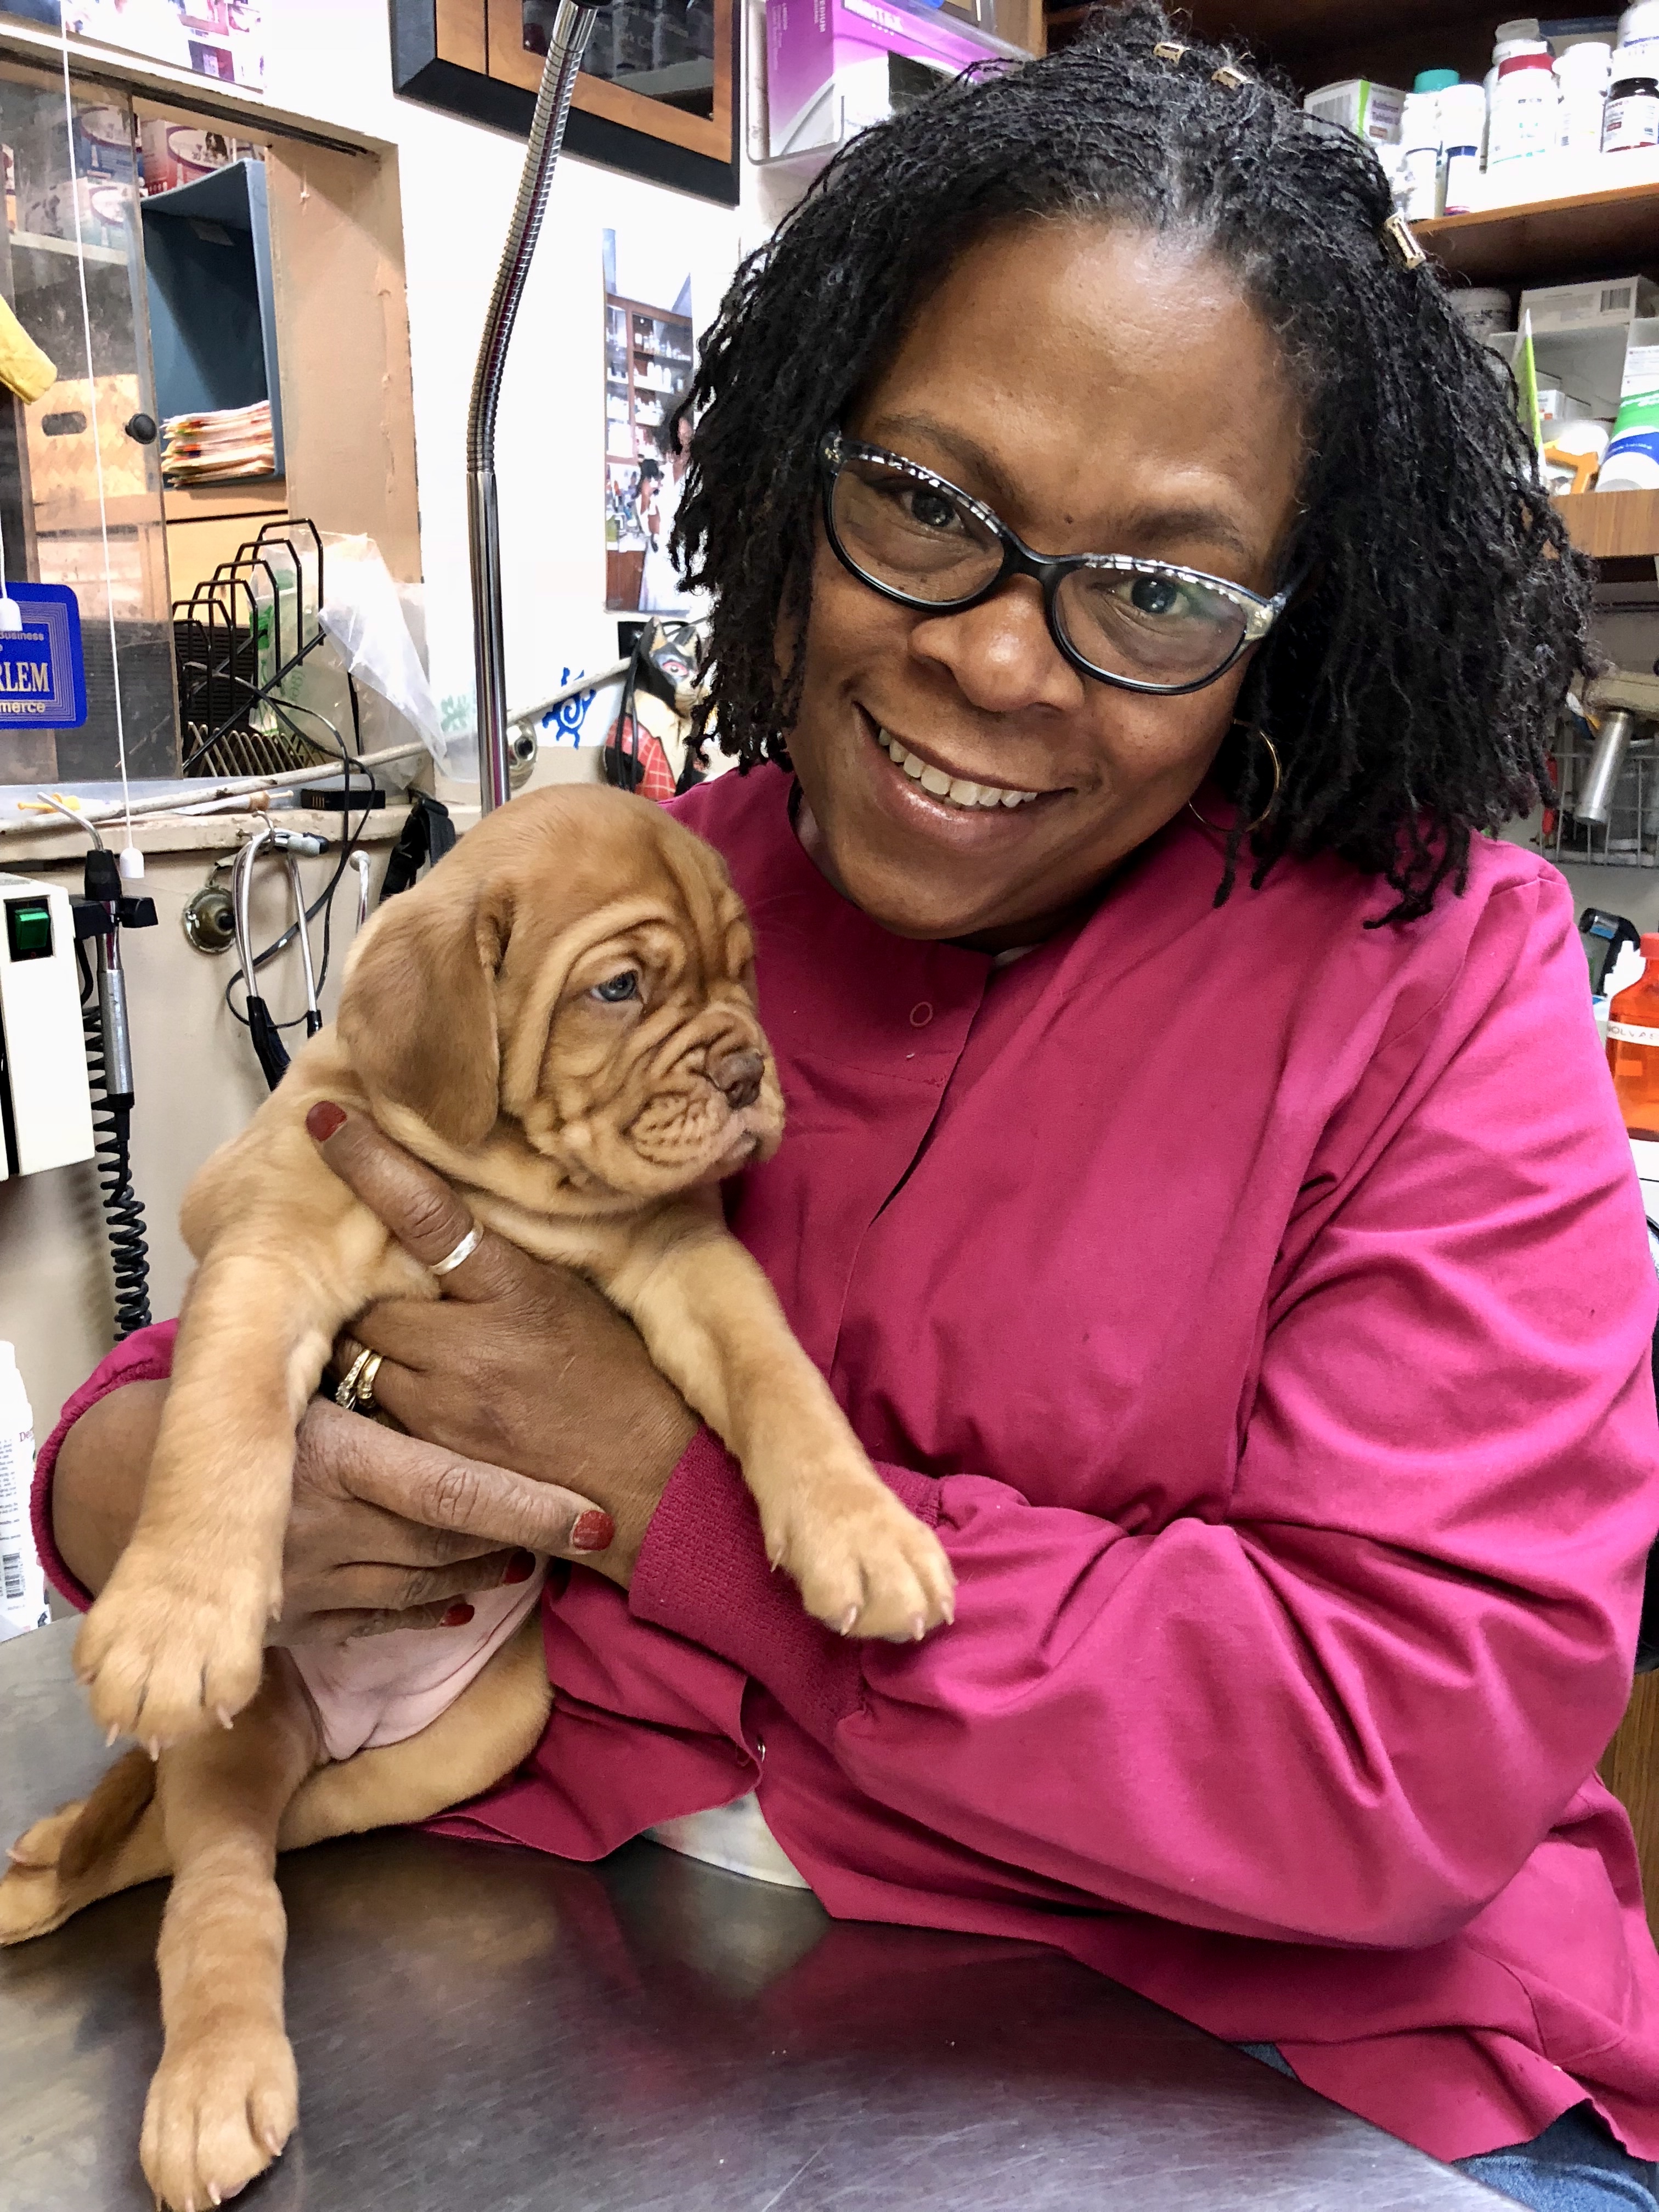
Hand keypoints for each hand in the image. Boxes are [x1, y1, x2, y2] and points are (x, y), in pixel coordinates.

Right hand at [52, 1378, 636, 1645]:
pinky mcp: (294, 1622)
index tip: (595, 1519)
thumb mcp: (303, 1372)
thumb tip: (459, 1317)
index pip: (453, 1492)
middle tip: (581, 1529)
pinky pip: (382, 1621)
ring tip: (530, 1549)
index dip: (529, 1509)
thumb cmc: (238, 1400)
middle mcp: (321, 1528)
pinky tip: (467, 1596)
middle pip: (449, 1544)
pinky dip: (432, 1608)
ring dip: (484, 1569)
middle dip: (520, 1539)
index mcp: (331, 1457)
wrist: (138, 1477)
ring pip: (425, 1586)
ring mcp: (307, 1584)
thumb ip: (374, 1363)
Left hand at [309, 1102, 698, 1591]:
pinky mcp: (429, 1455)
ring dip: (369, 1340)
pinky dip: (383, 1392)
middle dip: (367, 1282)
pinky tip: (418, 1394)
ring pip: (359, 1351)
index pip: (428, 1214)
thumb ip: (505, 1261)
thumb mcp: (574, 1297)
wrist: (654, 1481)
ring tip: (411, 1341)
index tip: (327, 1124)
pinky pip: (374, 1406)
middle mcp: (468, 1346)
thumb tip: (445, 1212)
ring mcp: (441, 1405)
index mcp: (515, 1290)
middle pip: (368, 1291)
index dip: (374, 1165)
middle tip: (385, 1276)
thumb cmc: (625, 1378)